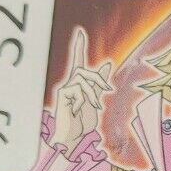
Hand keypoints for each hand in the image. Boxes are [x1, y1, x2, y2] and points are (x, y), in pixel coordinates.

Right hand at [52, 27, 112, 153]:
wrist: (73, 137)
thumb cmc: (82, 121)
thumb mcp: (95, 99)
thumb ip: (99, 82)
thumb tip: (107, 64)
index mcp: (77, 84)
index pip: (77, 60)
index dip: (78, 46)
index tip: (80, 32)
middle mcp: (69, 84)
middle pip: (83, 70)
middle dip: (97, 78)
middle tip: (108, 90)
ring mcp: (64, 89)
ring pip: (82, 79)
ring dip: (92, 92)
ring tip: (94, 105)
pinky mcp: (62, 95)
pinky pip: (78, 89)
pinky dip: (84, 99)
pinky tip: (80, 109)